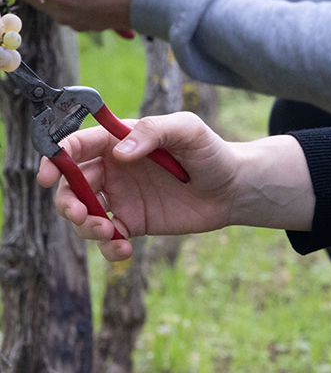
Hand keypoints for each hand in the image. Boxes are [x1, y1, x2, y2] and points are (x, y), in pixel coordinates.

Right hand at [38, 113, 314, 262]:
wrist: (232, 187)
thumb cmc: (210, 151)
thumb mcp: (188, 130)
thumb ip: (154, 132)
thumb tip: (120, 152)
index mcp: (122, 141)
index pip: (78, 145)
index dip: (56, 158)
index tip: (47, 177)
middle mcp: (115, 168)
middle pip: (71, 185)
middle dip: (68, 202)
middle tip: (86, 215)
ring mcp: (121, 197)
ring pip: (83, 214)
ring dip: (86, 228)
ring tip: (111, 232)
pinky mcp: (132, 223)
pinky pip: (106, 239)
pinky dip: (107, 248)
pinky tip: (125, 249)